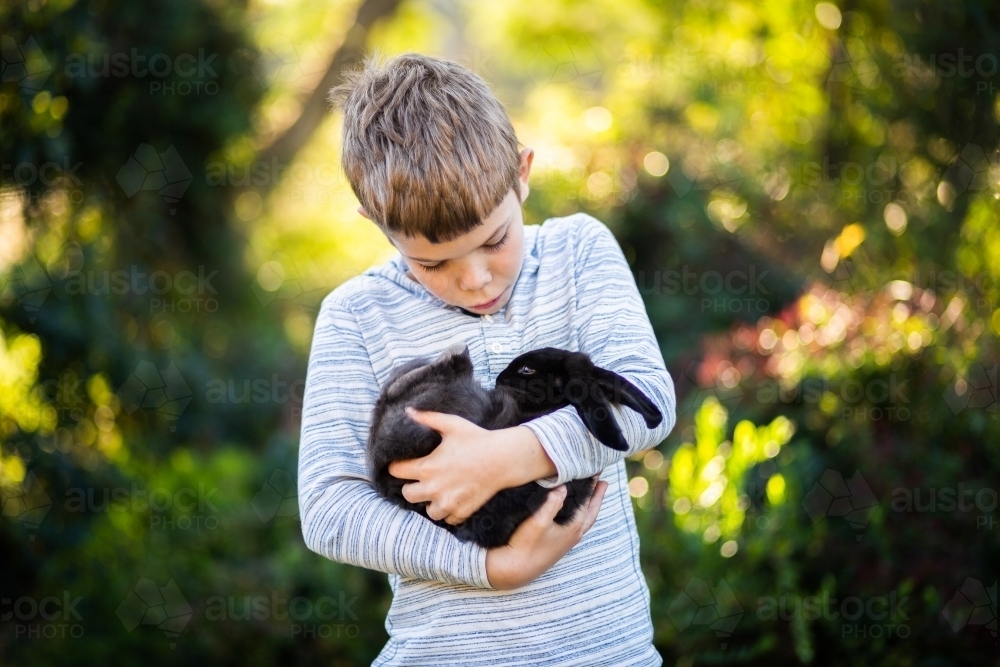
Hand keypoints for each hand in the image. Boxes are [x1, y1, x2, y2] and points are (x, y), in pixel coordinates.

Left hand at [389, 408, 511, 524]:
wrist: (504, 458)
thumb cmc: (477, 438)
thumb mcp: (451, 424)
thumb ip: (427, 418)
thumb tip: (407, 411)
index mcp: (427, 467)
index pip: (396, 471)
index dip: (397, 465)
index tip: (404, 463)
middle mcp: (434, 488)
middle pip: (407, 495)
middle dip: (411, 486)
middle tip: (422, 478)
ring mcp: (448, 503)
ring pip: (428, 511)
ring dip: (431, 502)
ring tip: (439, 491)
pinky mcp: (462, 511)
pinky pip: (448, 519)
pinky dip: (449, 511)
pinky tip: (454, 498)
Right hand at [485, 478, 607, 589]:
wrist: (515, 570)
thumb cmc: (526, 545)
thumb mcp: (538, 520)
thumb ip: (552, 502)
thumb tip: (563, 486)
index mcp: (573, 527)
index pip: (587, 502)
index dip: (591, 486)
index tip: (596, 471)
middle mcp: (574, 535)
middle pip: (592, 512)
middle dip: (597, 496)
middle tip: (603, 482)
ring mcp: (567, 542)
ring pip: (585, 520)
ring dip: (590, 506)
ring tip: (592, 495)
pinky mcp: (558, 545)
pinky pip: (577, 526)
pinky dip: (580, 515)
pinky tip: (573, 513)